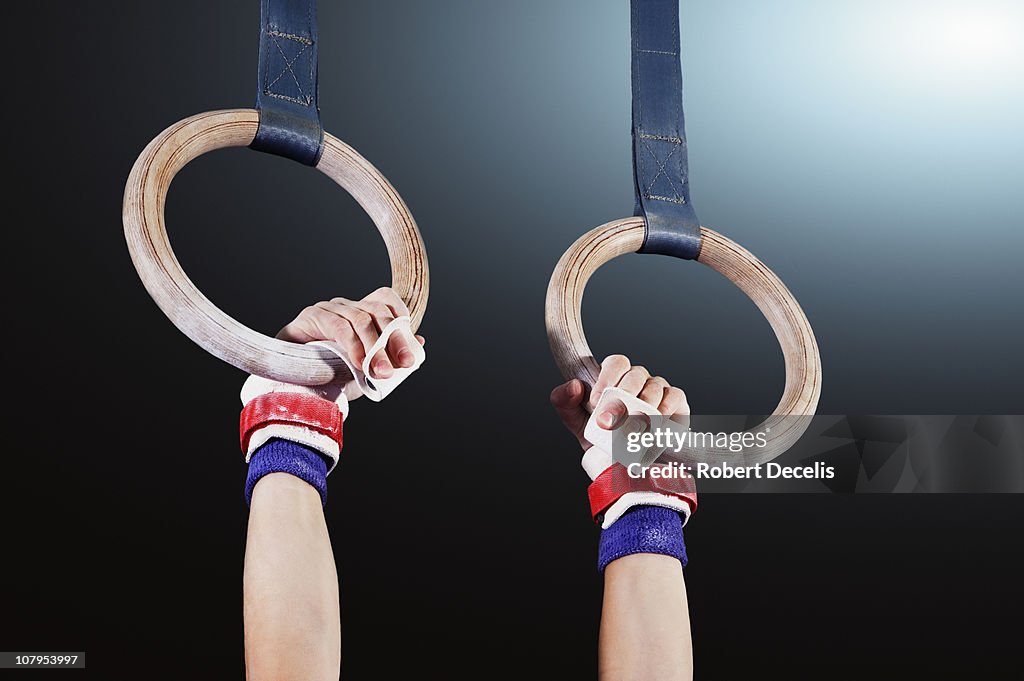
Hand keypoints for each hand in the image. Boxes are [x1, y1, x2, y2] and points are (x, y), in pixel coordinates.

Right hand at [277, 287, 424, 379]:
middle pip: (377, 311)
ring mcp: (329, 308)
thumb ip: (389, 356)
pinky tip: (359, 364)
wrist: (291, 384)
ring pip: (360, 319)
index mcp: (361, 313)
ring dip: (374, 348)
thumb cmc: (329, 374)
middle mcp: (347, 306)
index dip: (402, 320)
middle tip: (404, 364)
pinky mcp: (311, 316)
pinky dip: (353, 346)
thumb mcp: (365, 370)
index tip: (411, 352)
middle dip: (394, 339)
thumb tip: (420, 342)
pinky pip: (337, 326)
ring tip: (381, 371)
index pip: (387, 301)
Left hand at [550, 355, 688, 449]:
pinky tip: (657, 422)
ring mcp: (658, 391)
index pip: (617, 363)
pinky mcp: (677, 404)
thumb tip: (575, 386)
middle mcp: (638, 380)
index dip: (608, 378)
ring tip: (633, 427)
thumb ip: (564, 400)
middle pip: (637, 374)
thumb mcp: (574, 420)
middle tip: (614, 419)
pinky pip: (676, 396)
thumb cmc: (599, 437)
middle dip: (624, 396)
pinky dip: (666, 408)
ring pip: (655, 386)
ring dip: (644, 406)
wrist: (622, 464)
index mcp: (615, 378)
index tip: (597, 400)